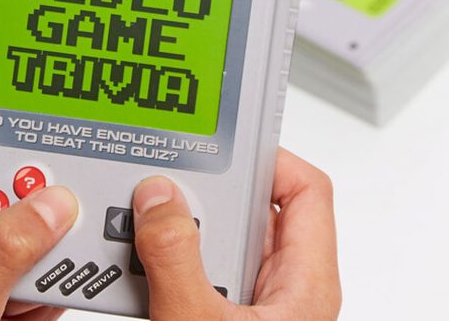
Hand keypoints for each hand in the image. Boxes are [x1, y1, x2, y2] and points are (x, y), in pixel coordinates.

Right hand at [132, 148, 341, 319]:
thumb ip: (177, 260)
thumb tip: (159, 199)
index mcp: (306, 283)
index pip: (305, 189)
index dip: (267, 157)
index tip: (221, 144)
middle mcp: (283, 288)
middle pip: (249, 211)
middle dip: (203, 201)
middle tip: (167, 196)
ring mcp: (251, 302)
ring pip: (217, 242)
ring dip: (178, 236)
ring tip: (146, 238)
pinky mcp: (222, 314)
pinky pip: (197, 271)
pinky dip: (168, 263)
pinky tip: (142, 270)